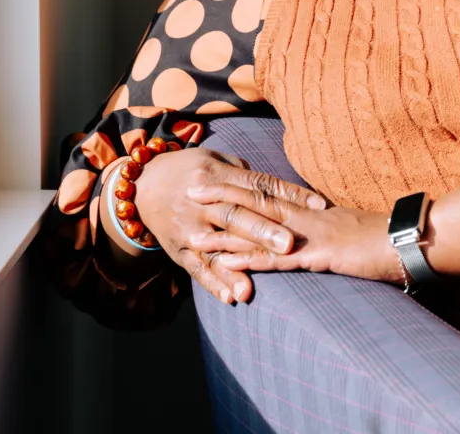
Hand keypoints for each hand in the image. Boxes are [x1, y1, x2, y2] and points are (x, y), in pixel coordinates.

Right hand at [130, 147, 327, 303]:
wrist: (143, 185)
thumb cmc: (191, 170)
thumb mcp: (217, 161)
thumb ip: (247, 176)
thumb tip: (280, 191)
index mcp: (215, 175)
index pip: (258, 186)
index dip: (288, 195)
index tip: (317, 206)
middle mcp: (201, 202)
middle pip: (235, 216)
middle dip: (262, 231)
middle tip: (290, 244)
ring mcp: (188, 228)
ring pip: (214, 247)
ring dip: (235, 267)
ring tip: (254, 286)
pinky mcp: (177, 249)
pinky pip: (196, 269)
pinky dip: (214, 284)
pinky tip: (232, 298)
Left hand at [185, 192, 404, 286]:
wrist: (413, 239)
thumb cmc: (386, 237)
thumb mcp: (350, 227)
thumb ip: (327, 225)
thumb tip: (315, 222)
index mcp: (314, 208)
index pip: (270, 191)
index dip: (240, 184)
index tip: (212, 178)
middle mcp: (309, 216)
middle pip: (258, 201)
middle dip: (222, 196)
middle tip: (189, 189)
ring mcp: (314, 234)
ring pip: (261, 229)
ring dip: (227, 231)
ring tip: (195, 232)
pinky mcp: (322, 256)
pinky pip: (281, 259)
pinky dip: (252, 260)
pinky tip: (230, 262)